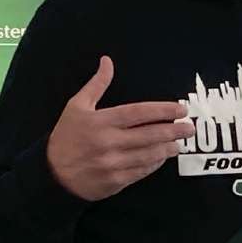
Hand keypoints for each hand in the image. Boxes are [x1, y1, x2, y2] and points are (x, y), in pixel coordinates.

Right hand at [47, 56, 194, 201]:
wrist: (52, 175)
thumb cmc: (66, 136)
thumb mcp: (76, 106)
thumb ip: (96, 84)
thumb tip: (108, 61)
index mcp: (101, 122)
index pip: (138, 113)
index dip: (162, 111)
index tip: (180, 109)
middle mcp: (109, 142)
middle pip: (149, 135)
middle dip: (173, 130)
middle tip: (189, 127)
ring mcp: (113, 164)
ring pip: (149, 154)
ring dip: (168, 148)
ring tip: (179, 143)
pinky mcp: (115, 181)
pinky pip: (141, 171)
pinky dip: (154, 164)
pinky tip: (162, 157)